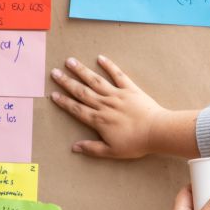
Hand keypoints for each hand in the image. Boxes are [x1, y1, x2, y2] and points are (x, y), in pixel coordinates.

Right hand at [49, 56, 168, 158]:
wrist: (156, 131)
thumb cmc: (135, 143)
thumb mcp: (111, 151)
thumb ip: (92, 148)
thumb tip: (74, 147)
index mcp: (98, 120)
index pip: (77, 109)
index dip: (64, 102)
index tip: (53, 94)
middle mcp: (104, 104)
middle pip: (82, 92)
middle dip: (67, 82)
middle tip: (54, 72)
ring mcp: (117, 95)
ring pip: (95, 80)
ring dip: (81, 70)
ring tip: (70, 61)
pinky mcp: (130, 89)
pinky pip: (118, 75)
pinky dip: (109, 66)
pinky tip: (100, 57)